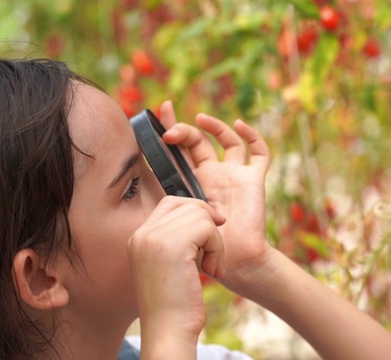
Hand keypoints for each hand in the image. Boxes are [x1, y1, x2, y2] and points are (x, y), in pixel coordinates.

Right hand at [128, 196, 224, 350]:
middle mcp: (142, 235)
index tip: (211, 235)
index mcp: (139, 238)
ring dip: (215, 242)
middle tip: (212, 257)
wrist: (168, 332)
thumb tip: (210, 213)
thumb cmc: (175, 304)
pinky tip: (212, 271)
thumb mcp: (172, 265)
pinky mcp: (171, 246)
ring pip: (201, 216)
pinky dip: (217, 249)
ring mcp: (154, 238)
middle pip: (188, 206)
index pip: (171, 203)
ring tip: (211, 268)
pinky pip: (208, 229)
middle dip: (209, 228)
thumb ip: (180, 239)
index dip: (196, 213)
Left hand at [158, 101, 271, 288]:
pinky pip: (260, 153)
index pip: (179, 150)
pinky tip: (241, 125)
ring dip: (216, 126)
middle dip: (184, 128)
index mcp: (192, 183)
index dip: (171, 129)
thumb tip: (130, 182)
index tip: (157, 112)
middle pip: (199, 141)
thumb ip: (158, 202)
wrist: (231, 263)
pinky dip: (252, 136)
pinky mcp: (253, 179)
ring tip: (201, 120)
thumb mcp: (173, 222)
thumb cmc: (201, 247)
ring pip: (228, 140)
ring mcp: (234, 175)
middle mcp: (213, 176)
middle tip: (168, 132)